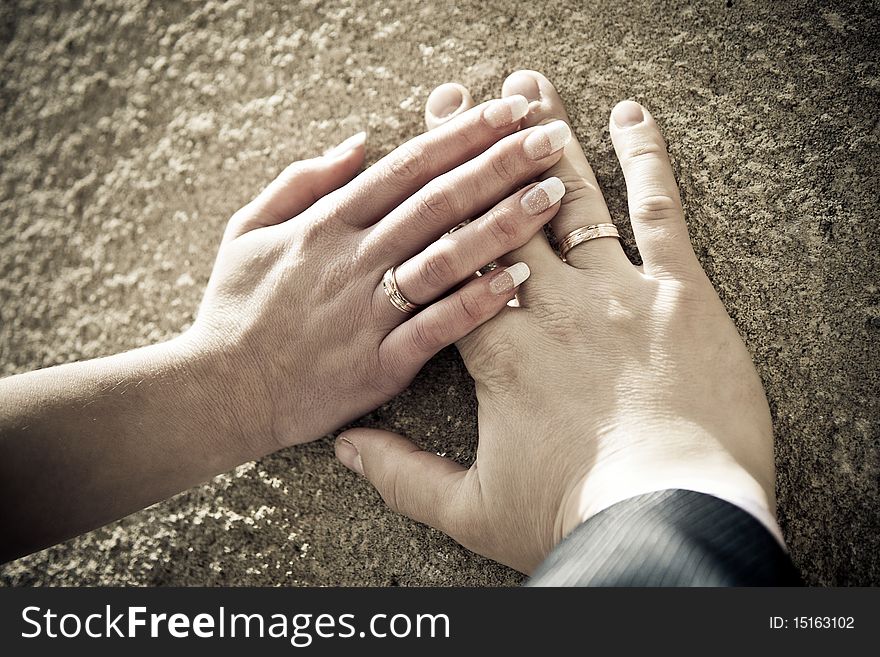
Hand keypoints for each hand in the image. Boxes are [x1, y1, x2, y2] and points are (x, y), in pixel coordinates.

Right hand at [0, 93, 572, 559]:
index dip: (461, 135)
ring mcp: (370, 312)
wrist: (221, 391)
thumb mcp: (249, 229)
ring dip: (501, 224)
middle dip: (498, 165)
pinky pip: (438, 328)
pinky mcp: (380, 363)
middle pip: (438, 202)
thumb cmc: (237, 308)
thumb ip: (302, 181)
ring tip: (551, 196)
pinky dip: (477, 303)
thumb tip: (359, 146)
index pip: (407, 167)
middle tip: (550, 138)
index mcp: (326, 223)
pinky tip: (520, 280)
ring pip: (445, 258)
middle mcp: (354, 260)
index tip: (507, 110)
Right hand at [337, 72, 776, 573]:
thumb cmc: (571, 519)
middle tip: (471, 95)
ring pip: (573, 197)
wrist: (666, 523)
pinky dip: (644, 159)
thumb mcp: (472, 510)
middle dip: (483, 152)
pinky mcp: (677, 292)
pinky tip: (629, 117)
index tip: (419, 154)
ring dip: (551, 138)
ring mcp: (614, 291)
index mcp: (495, 351)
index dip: (434, 203)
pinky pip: (657, 209)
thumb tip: (347, 452)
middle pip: (504, 212)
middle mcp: (548, 306)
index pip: (451, 259)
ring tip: (533, 89)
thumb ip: (402, 475)